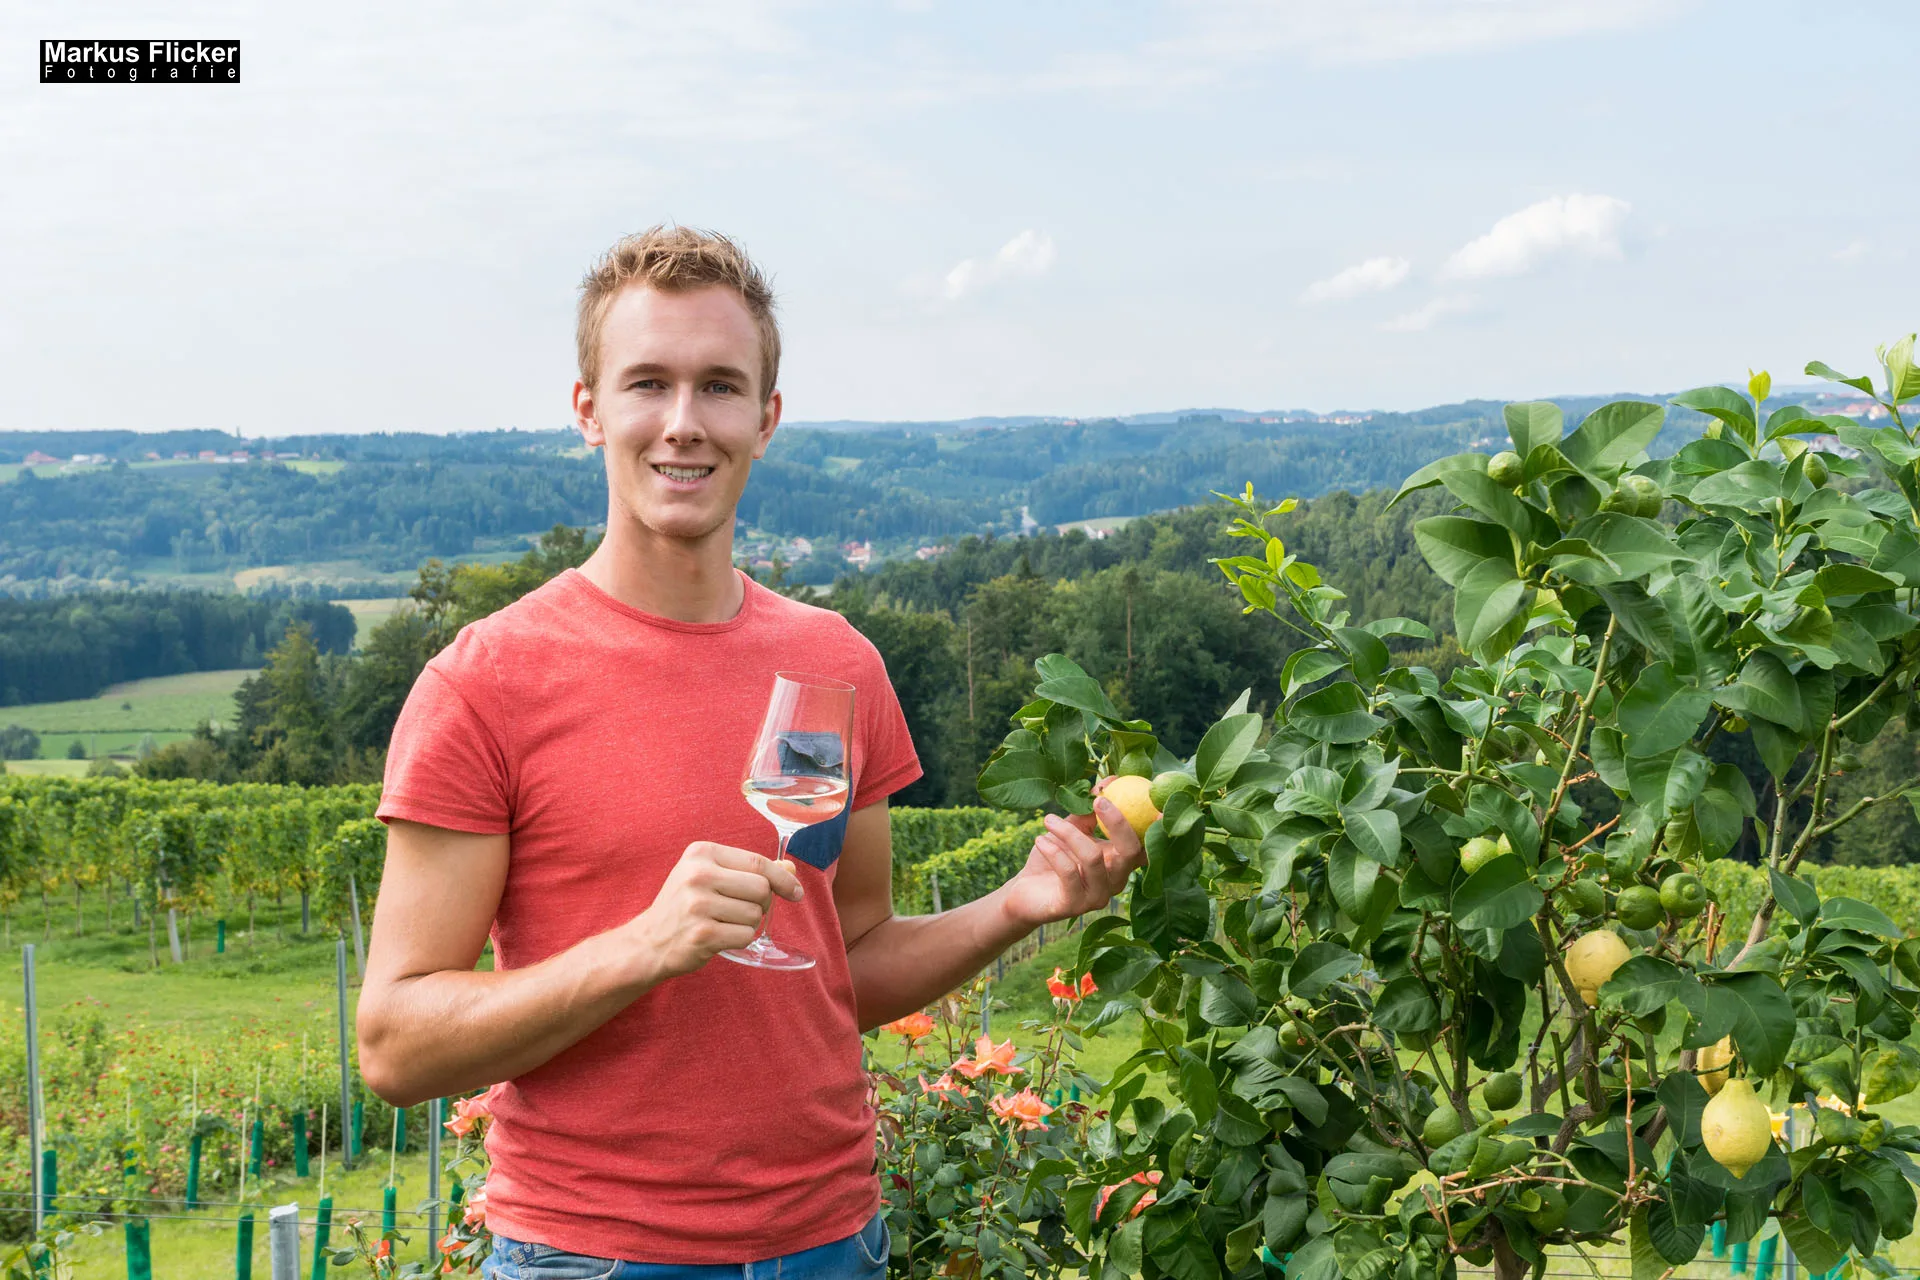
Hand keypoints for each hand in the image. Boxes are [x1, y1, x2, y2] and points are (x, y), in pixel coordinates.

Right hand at [632, 841, 804, 978]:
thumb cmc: (685, 906)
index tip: (795, 892)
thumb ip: (750, 870)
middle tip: (742, 910)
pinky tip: (720, 937)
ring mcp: (698, 905)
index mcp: (701, 853)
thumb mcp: (711, 877)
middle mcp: (698, 875)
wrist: (648, 941)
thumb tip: (791, 868)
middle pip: (761, 889)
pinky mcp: (702, 933)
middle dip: (762, 904)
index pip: (757, 862)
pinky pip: (745, 936)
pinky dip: (740, 939)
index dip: (783, 878)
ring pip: (755, 915)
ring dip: (748, 924)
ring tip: (724, 923)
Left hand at [1001, 784, 1147, 926]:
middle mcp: (1116, 880)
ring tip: (1048, 819)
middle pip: (1131, 851)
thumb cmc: (1054, 857)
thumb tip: (1107, 784)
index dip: (1150, 820)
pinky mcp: (1075, 906)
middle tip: (1097, 800)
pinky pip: (1068, 873)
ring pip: (1093, 858)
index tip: (1141, 793)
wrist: (1026, 892)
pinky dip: (1054, 851)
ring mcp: (1098, 896)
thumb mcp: (1073, 829)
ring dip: (1069, 833)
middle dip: (1117, 821)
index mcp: (1121, 861)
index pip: (1145, 842)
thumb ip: (1090, 810)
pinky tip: (1040, 839)